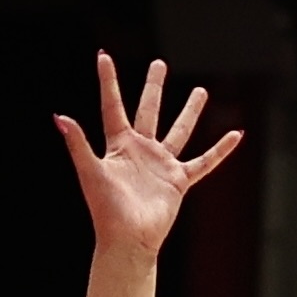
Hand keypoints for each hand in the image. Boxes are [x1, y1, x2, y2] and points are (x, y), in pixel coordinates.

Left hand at [53, 53, 241, 264]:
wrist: (127, 240)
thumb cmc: (106, 210)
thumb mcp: (90, 172)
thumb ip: (78, 144)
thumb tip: (60, 117)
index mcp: (118, 146)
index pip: (113, 106)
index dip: (108, 81)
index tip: (103, 56)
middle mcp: (141, 151)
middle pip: (149, 110)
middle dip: (154, 87)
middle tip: (159, 64)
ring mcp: (161, 165)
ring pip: (179, 130)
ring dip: (190, 111)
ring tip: (201, 91)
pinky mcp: (178, 181)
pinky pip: (204, 162)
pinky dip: (220, 150)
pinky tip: (236, 135)